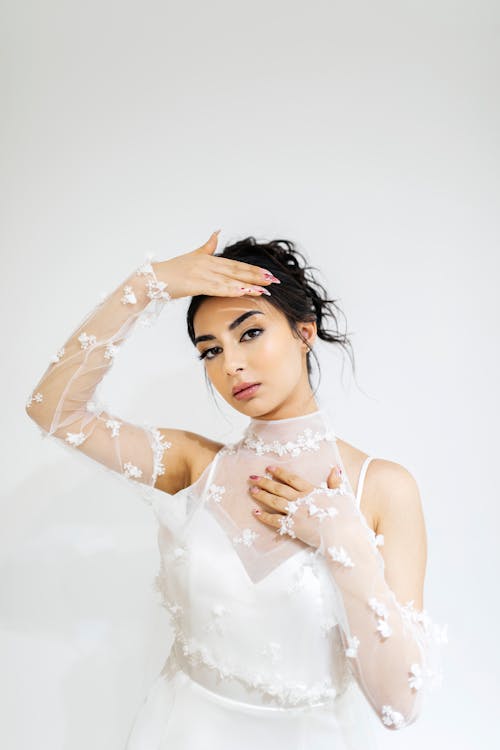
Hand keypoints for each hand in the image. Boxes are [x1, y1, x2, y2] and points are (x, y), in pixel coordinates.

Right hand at [154, 230, 280, 299]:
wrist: (152, 278)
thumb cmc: (172, 270)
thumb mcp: (192, 255)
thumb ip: (207, 245)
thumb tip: (217, 231)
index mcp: (210, 259)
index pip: (236, 265)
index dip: (253, 270)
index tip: (269, 274)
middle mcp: (208, 264)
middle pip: (237, 271)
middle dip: (257, 276)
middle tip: (275, 280)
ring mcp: (202, 273)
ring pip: (230, 279)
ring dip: (249, 285)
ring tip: (265, 289)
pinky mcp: (195, 283)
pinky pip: (217, 288)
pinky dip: (231, 290)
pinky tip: (243, 292)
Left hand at [248, 463, 348, 548]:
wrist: (342, 535)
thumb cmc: (345, 516)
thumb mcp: (342, 495)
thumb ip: (335, 482)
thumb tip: (334, 469)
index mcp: (312, 491)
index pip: (292, 479)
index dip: (280, 472)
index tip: (269, 468)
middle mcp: (301, 500)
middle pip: (279, 488)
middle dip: (265, 482)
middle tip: (253, 477)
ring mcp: (295, 513)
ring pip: (274, 501)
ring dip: (262, 495)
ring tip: (252, 490)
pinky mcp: (293, 527)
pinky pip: (275, 520)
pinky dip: (264, 516)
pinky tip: (255, 513)